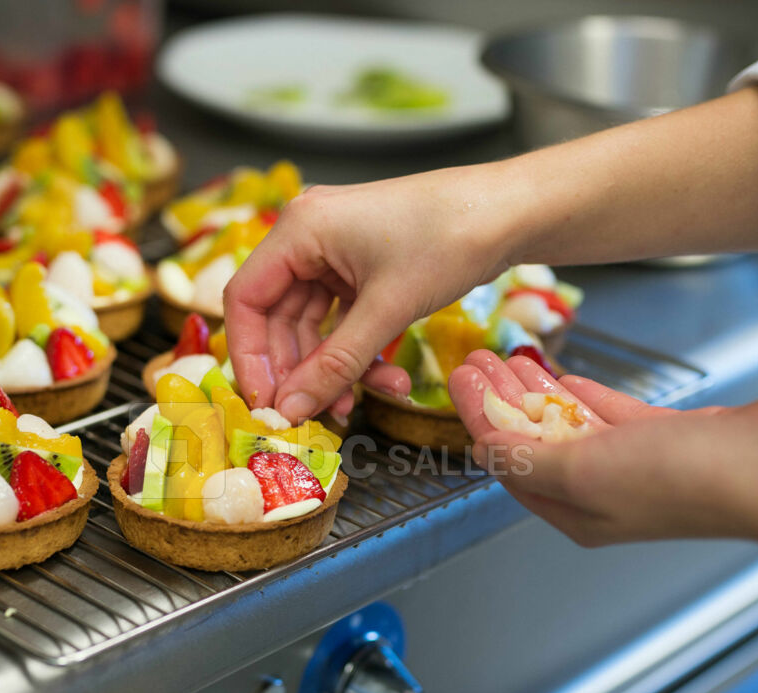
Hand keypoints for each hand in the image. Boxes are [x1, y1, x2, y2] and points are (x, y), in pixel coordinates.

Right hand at [223, 165, 515, 422]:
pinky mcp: (362, 266)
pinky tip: (385, 378)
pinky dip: (357, 352)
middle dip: (298, 370)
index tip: (266, 404)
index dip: (249, 357)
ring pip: (312, 325)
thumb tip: (290, 409)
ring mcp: (335, 251)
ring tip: (355, 405)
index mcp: (299, 229)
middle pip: (277, 317)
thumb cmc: (450, 240)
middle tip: (312, 416)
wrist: (511, 212)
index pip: (246, 300)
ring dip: (333, 368)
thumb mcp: (387, 310)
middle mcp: (308, 235)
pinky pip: (343, 319)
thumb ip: (334, 363)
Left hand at [448, 351, 757, 545]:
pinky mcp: (670, 439)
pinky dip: (584, 395)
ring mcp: (637, 466)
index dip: (480, 418)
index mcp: (575, 512)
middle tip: (476, 359)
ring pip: (570, 424)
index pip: (509, 462)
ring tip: (508, 357)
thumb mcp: (583, 470)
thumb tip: (483, 447)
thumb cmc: (683, 480)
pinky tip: (563, 377)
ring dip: (537, 391)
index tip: (460, 378)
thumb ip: (527, 458)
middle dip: (501, 400)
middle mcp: (601, 494)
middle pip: (534, 440)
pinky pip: (611, 415)